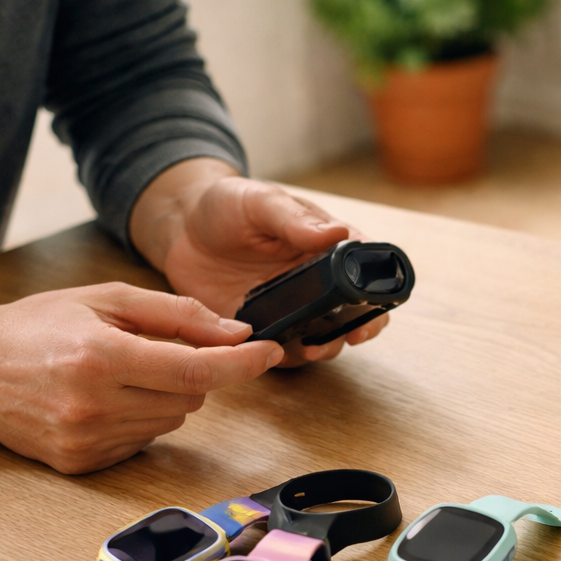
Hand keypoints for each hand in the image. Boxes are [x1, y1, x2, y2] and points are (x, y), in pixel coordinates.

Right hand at [0, 284, 282, 473]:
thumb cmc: (36, 326)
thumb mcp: (105, 299)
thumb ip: (176, 314)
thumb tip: (234, 331)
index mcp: (101, 356)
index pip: (195, 370)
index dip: (241, 364)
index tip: (270, 352)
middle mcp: (94, 405)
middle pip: (189, 398)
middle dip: (189, 373)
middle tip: (153, 351)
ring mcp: (86, 441)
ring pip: (169, 422)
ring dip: (163, 397)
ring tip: (118, 373)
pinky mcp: (81, 464)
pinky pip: (141, 442)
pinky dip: (137, 420)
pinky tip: (101, 400)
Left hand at [130, 160, 391, 366]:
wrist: (182, 229)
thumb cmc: (227, 205)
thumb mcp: (260, 202)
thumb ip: (294, 220)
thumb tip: (337, 233)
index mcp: (327, 247)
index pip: (368, 271)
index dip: (378, 293)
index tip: (370, 308)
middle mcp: (318, 281)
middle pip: (356, 312)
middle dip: (360, 328)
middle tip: (350, 337)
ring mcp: (293, 308)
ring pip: (324, 338)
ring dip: (325, 348)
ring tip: (309, 349)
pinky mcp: (264, 328)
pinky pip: (282, 351)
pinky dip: (283, 358)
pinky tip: (272, 352)